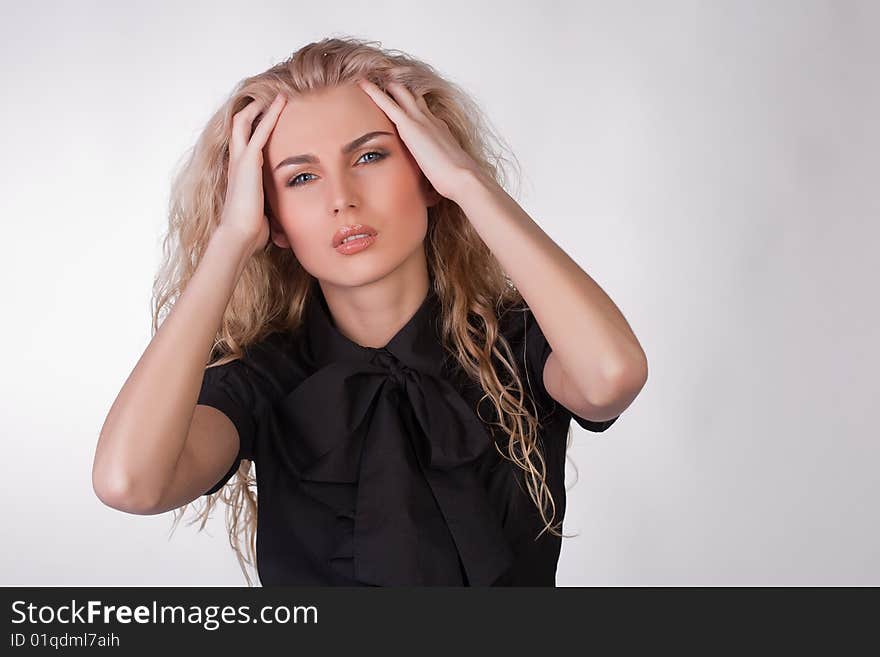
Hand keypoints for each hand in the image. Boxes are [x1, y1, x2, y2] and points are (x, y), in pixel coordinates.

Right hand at [219, 92, 287, 254]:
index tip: (268, 117)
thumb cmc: (251, 231)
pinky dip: (271, 113)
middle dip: (253, 109)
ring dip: (260, 106)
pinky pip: (260, 130)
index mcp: (240, 173)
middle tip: (269, 96)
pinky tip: (282, 101)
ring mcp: (240, 159)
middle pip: (240, 124)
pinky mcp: (248, 160)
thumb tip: (283, 226)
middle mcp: (236, 162)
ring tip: (277, 92)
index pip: (244, 142)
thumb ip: (271, 210)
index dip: (254, 127)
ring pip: (246, 120)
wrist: (239, 234)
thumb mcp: (264, 214)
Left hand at [355, 78, 479, 202]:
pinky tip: (362, 83)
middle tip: (382, 74)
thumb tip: (433, 177)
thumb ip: (436, 166)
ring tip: (368, 73)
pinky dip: (374, 92)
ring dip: (385, 82)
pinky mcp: (409, 126)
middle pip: (411, 95)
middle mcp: (429, 119)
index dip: (410, 102)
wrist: (463, 178)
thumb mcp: (445, 169)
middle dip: (397, 84)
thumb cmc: (456, 180)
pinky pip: (387, 103)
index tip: (399, 96)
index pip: (422, 110)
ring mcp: (420, 120)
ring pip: (399, 92)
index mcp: (438, 129)